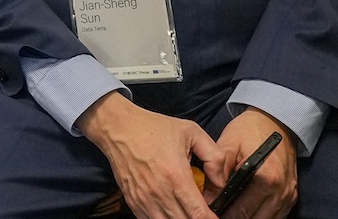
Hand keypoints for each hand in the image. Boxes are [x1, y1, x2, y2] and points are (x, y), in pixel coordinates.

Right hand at [79, 92, 223, 218]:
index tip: (216, 217)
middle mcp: (159, 193)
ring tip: (187, 212)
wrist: (117, 127)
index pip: (199, 214)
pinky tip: (170, 212)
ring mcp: (144, 199)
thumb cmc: (153, 128)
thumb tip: (221, 182)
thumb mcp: (191, 132)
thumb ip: (214, 157)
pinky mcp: (132, 200)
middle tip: (202, 212)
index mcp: (176, 177)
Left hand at [206, 109, 296, 217]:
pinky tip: (246, 210)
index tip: (210, 212)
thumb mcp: (228, 145)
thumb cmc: (249, 131)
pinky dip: (261, 215)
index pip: (240, 211)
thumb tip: (209, 195)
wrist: (274, 122)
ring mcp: (288, 195)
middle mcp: (280, 191)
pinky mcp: (292, 196)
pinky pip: (276, 215)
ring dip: (248, 218)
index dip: (222, 214)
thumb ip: (217, 170)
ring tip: (230, 212)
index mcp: (264, 178)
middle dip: (234, 218)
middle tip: (218, 214)